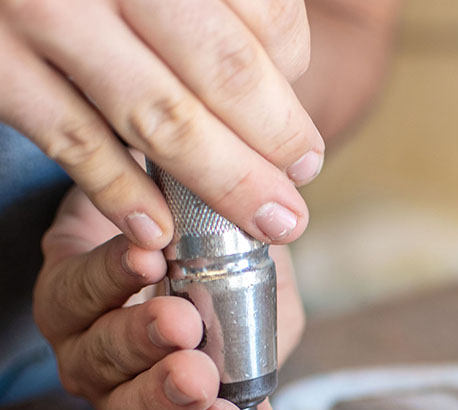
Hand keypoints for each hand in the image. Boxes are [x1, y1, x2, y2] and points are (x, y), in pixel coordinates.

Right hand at [0, 0, 322, 248]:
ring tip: (270, 221)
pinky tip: (161, 231)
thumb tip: (281, 69)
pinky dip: (122, 192)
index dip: (293, 74)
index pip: (264, 17)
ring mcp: (43, 14)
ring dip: (226, 182)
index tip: (300, 123)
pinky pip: (74, 140)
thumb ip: (216, 0)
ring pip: (161, 118)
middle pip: (225, 75)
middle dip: (276, 142)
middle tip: (304, 181)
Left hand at [34, 186, 304, 409]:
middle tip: (196, 376)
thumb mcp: (257, 320)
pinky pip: (76, 292)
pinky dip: (112, 276)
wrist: (186, 206)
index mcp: (174, 409)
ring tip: (179, 318)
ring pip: (99, 361)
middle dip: (164, 400)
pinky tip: (147, 260)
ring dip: (140, 341)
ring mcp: (84, 345)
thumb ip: (258, 374)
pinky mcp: (59, 289)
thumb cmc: (224, 269)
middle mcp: (122, 389)